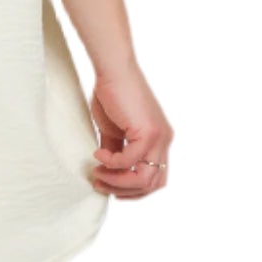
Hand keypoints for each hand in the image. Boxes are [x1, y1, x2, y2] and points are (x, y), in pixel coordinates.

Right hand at [90, 64, 173, 198]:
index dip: (133, 190)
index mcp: (159, 140)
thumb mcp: (114, 131)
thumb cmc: (111, 94)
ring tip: (97, 172)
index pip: (155, 178)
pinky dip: (111, 163)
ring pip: (144, 178)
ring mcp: (159, 137)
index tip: (109, 186)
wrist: (113, 71)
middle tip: (99, 183)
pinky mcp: (148, 132)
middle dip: (123, 190)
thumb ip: (115, 150)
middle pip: (152, 184)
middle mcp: (164, 141)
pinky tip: (97, 154)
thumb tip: (108, 170)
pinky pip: (129, 161)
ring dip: (117, 181)